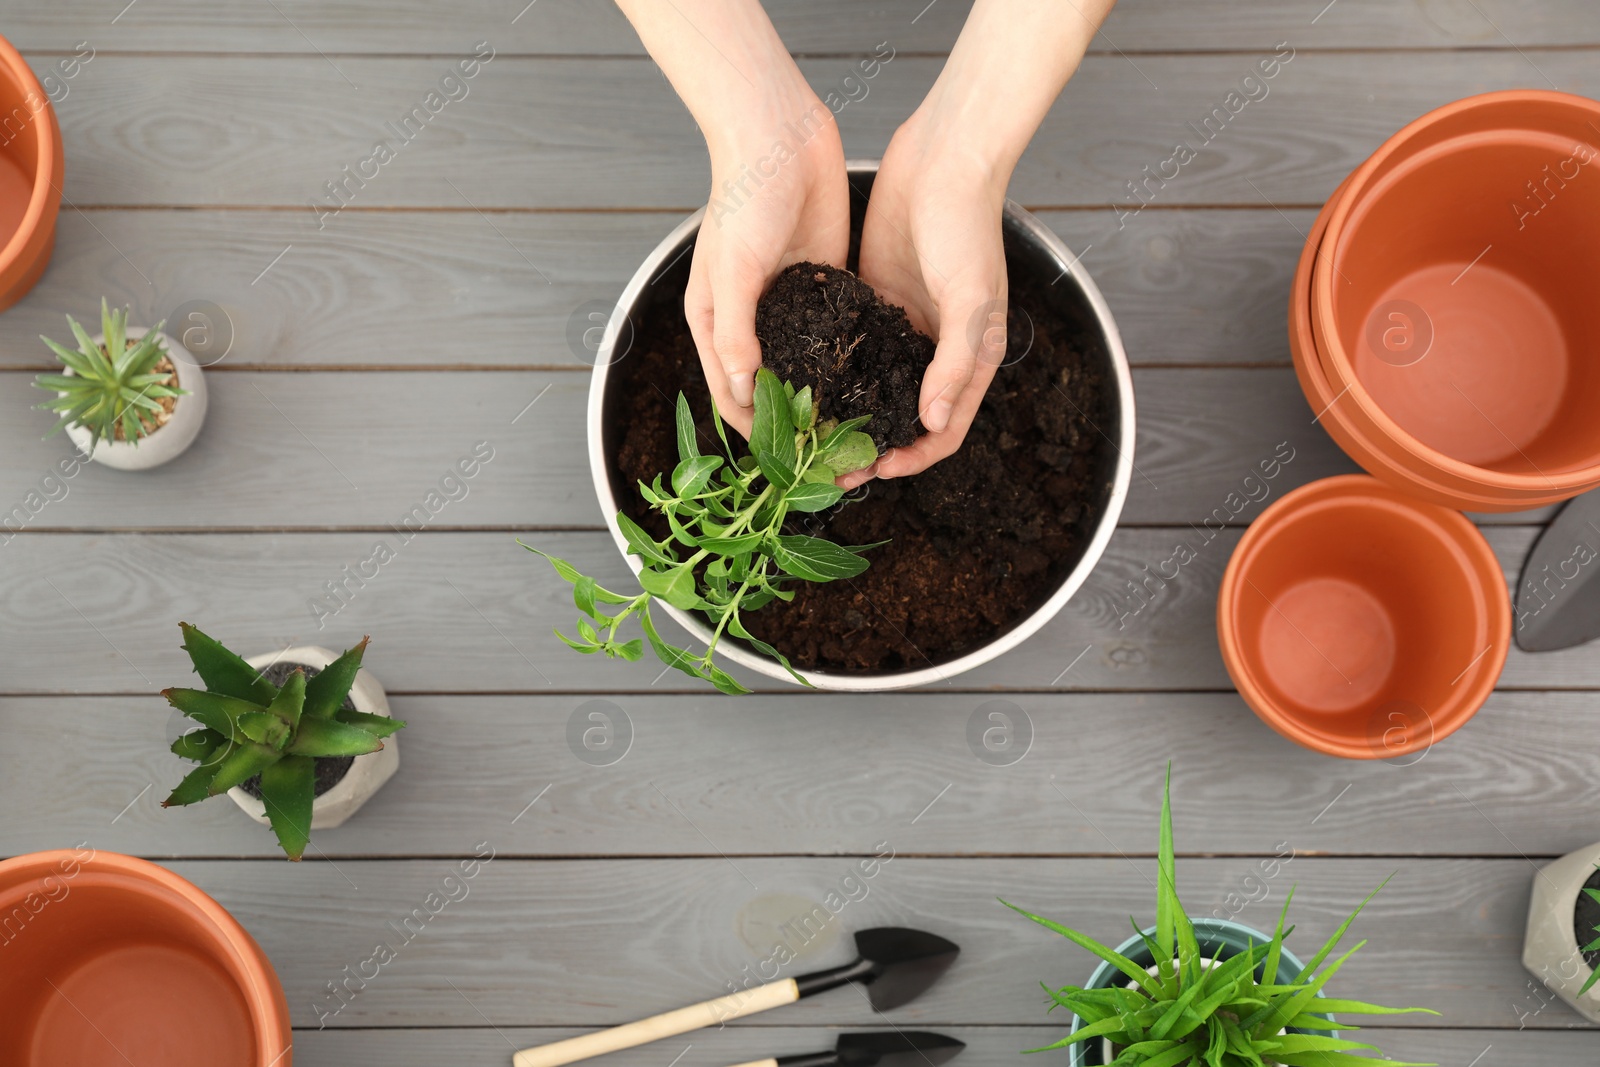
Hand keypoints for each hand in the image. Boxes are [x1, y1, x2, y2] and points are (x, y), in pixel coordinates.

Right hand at [684, 87, 848, 436]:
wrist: (781, 136)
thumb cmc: (744, 197)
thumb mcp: (734, 270)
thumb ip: (737, 332)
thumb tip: (744, 391)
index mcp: (716, 324)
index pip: (734, 399)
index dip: (760, 435)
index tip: (794, 466)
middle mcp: (752, 324)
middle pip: (774, 392)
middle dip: (801, 428)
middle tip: (838, 461)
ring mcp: (792, 308)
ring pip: (810, 370)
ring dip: (832, 402)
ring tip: (864, 435)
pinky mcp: (827, 288)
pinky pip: (839, 338)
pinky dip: (853, 363)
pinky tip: (881, 386)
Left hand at [846, 107, 1008, 485]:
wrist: (943, 159)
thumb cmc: (967, 225)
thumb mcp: (971, 298)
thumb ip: (954, 362)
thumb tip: (933, 421)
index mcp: (971, 358)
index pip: (945, 431)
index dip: (913, 458)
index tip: (875, 470)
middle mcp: (936, 350)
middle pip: (904, 417)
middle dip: (872, 446)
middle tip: (831, 466)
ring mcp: (902, 326)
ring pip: (873, 387)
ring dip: (846, 413)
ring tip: (809, 433)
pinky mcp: (873, 300)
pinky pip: (852, 347)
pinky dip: (832, 369)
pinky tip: (799, 382)